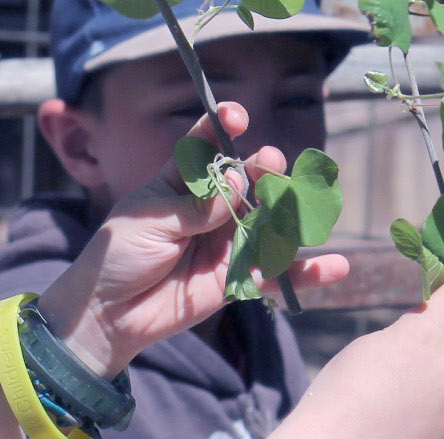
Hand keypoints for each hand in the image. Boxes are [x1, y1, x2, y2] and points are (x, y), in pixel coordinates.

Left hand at [35, 103, 348, 376]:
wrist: (107, 314)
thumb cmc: (117, 257)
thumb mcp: (149, 220)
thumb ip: (195, 205)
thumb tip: (236, 181)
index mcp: (178, 185)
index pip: (204, 148)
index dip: (222, 130)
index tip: (237, 118)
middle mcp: (208, 211)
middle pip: (245, 182)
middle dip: (261, 169)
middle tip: (269, 164)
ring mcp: (224, 245)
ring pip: (266, 224)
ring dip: (288, 213)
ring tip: (303, 205)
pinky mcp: (235, 282)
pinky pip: (275, 275)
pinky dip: (306, 274)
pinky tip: (336, 267)